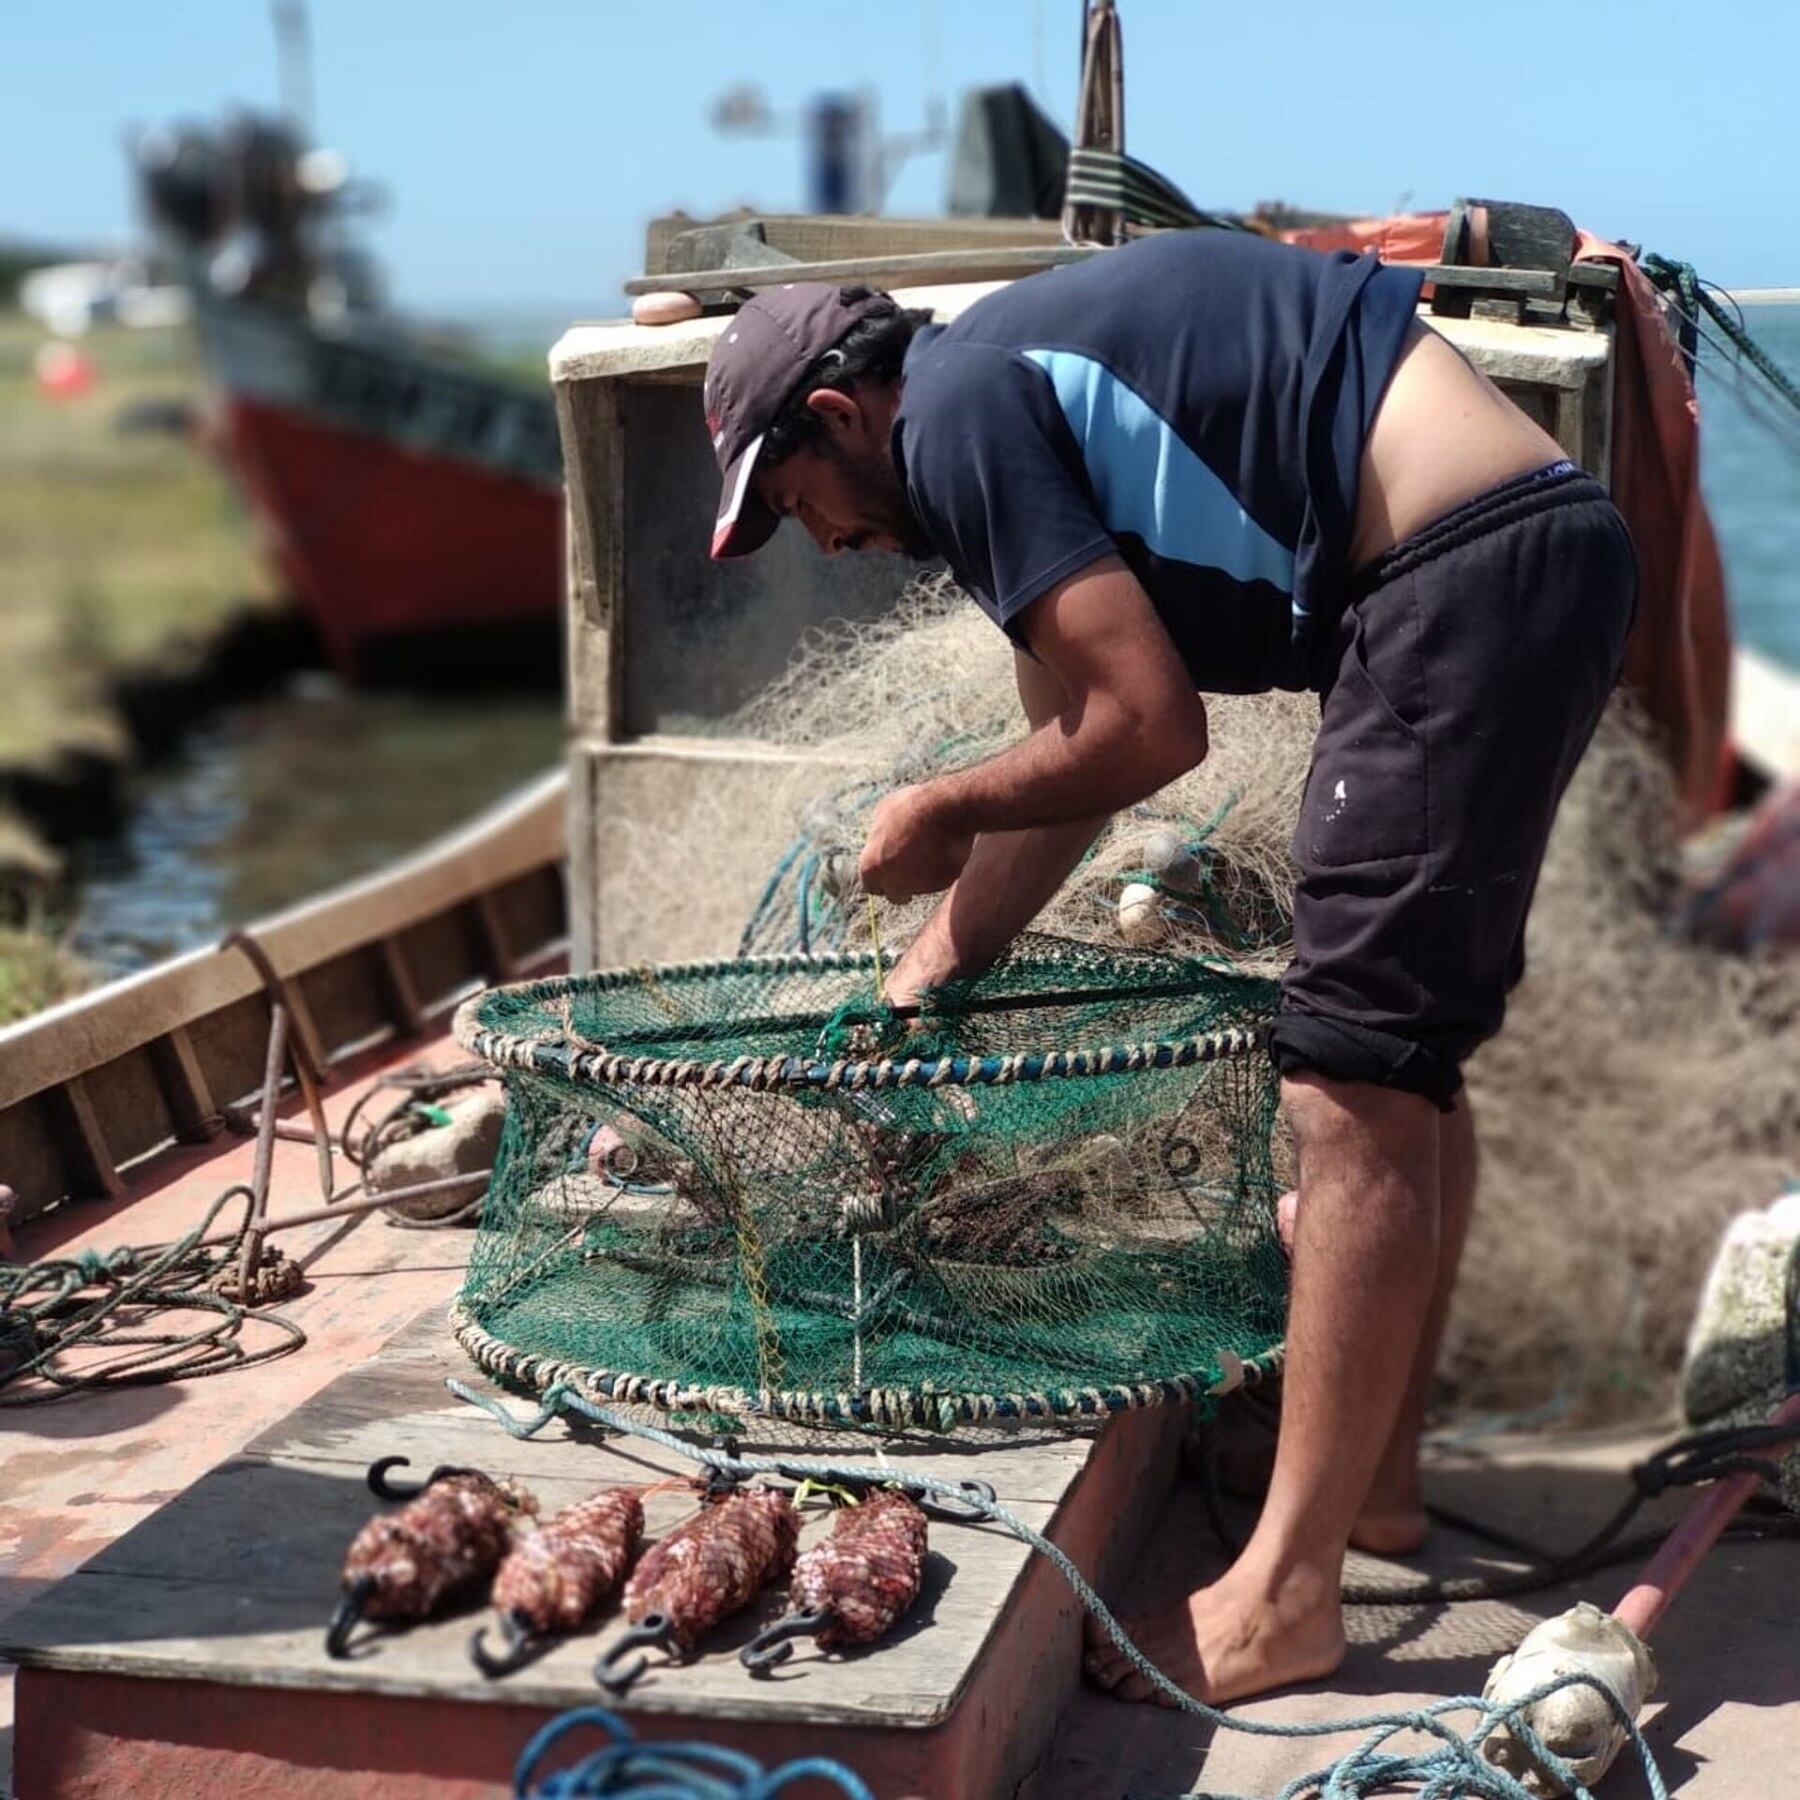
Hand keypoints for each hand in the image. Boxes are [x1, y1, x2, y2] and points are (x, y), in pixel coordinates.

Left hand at [858, 785, 973, 903]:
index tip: (888, 868)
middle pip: (894, 895)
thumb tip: (878, 837)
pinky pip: (939, 882)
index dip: (880, 877)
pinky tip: (944, 851)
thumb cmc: (910, 808)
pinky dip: (940, 871)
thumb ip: (877, 834)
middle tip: (910, 865)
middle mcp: (892, 884)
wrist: (946, 809)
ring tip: (930, 849)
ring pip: (918, 889)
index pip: (871, 886)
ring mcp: (919, 888)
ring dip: (921, 877)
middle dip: (900, 884)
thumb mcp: (883, 812)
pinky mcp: (942, 884)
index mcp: (871, 869)